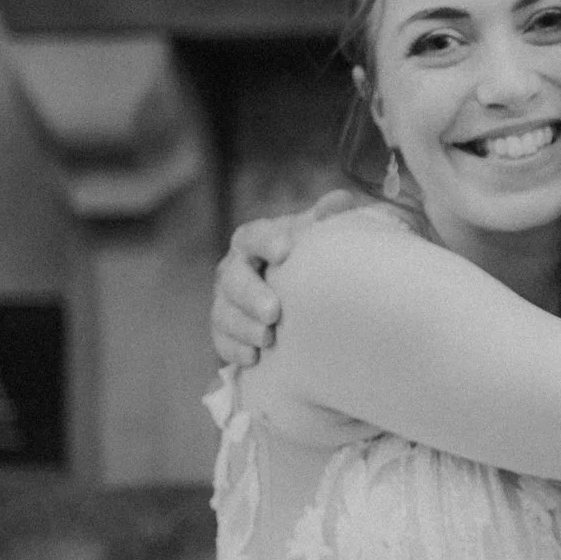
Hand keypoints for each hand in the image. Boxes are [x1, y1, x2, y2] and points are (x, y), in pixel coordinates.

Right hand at [208, 191, 360, 366]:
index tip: (284, 252)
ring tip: (267, 339)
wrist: (300, 295)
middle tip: (273, 311)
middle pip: (232, 278)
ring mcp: (226, 301)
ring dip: (243, 327)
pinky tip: (254, 359)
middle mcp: (234, 268)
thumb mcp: (317, 236)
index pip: (253, 236)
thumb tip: (339, 200)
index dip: (265, 242)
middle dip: (250, 295)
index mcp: (254, 240)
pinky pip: (222, 341)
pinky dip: (235, 350)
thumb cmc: (307, 258)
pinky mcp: (226, 332)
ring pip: (223, 313)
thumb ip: (327, 217)